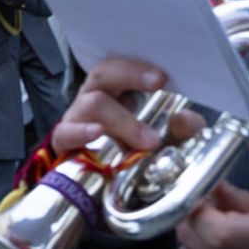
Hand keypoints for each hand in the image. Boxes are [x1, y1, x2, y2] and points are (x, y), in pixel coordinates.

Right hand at [50, 57, 203, 154]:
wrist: (92, 183)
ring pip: (93, 104)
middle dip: (130, 75)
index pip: (119, 64)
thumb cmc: (130, 151)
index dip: (138, 66)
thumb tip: (185, 119)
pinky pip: (65, 132)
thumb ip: (182, 130)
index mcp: (113, 90)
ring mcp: (76, 118)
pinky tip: (97, 132)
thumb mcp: (165, 139)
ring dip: (123, 119)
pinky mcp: (63, 142)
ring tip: (150, 140)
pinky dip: (81, 131)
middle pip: (103, 74)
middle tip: (158, 83)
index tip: (163, 76)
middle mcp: (92, 98)